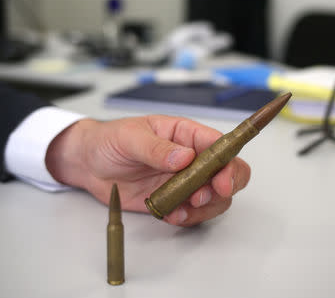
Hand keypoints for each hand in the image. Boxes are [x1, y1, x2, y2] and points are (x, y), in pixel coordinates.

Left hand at [45, 115, 250, 226]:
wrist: (89, 165)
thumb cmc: (109, 141)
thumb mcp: (129, 138)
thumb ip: (157, 148)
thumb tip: (184, 157)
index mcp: (186, 135)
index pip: (219, 146)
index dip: (228, 163)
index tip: (221, 180)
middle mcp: (192, 158)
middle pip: (227, 172)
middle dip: (224, 188)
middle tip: (202, 197)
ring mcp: (185, 181)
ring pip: (215, 196)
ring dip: (205, 207)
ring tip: (182, 210)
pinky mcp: (174, 199)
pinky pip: (194, 212)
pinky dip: (189, 218)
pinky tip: (172, 215)